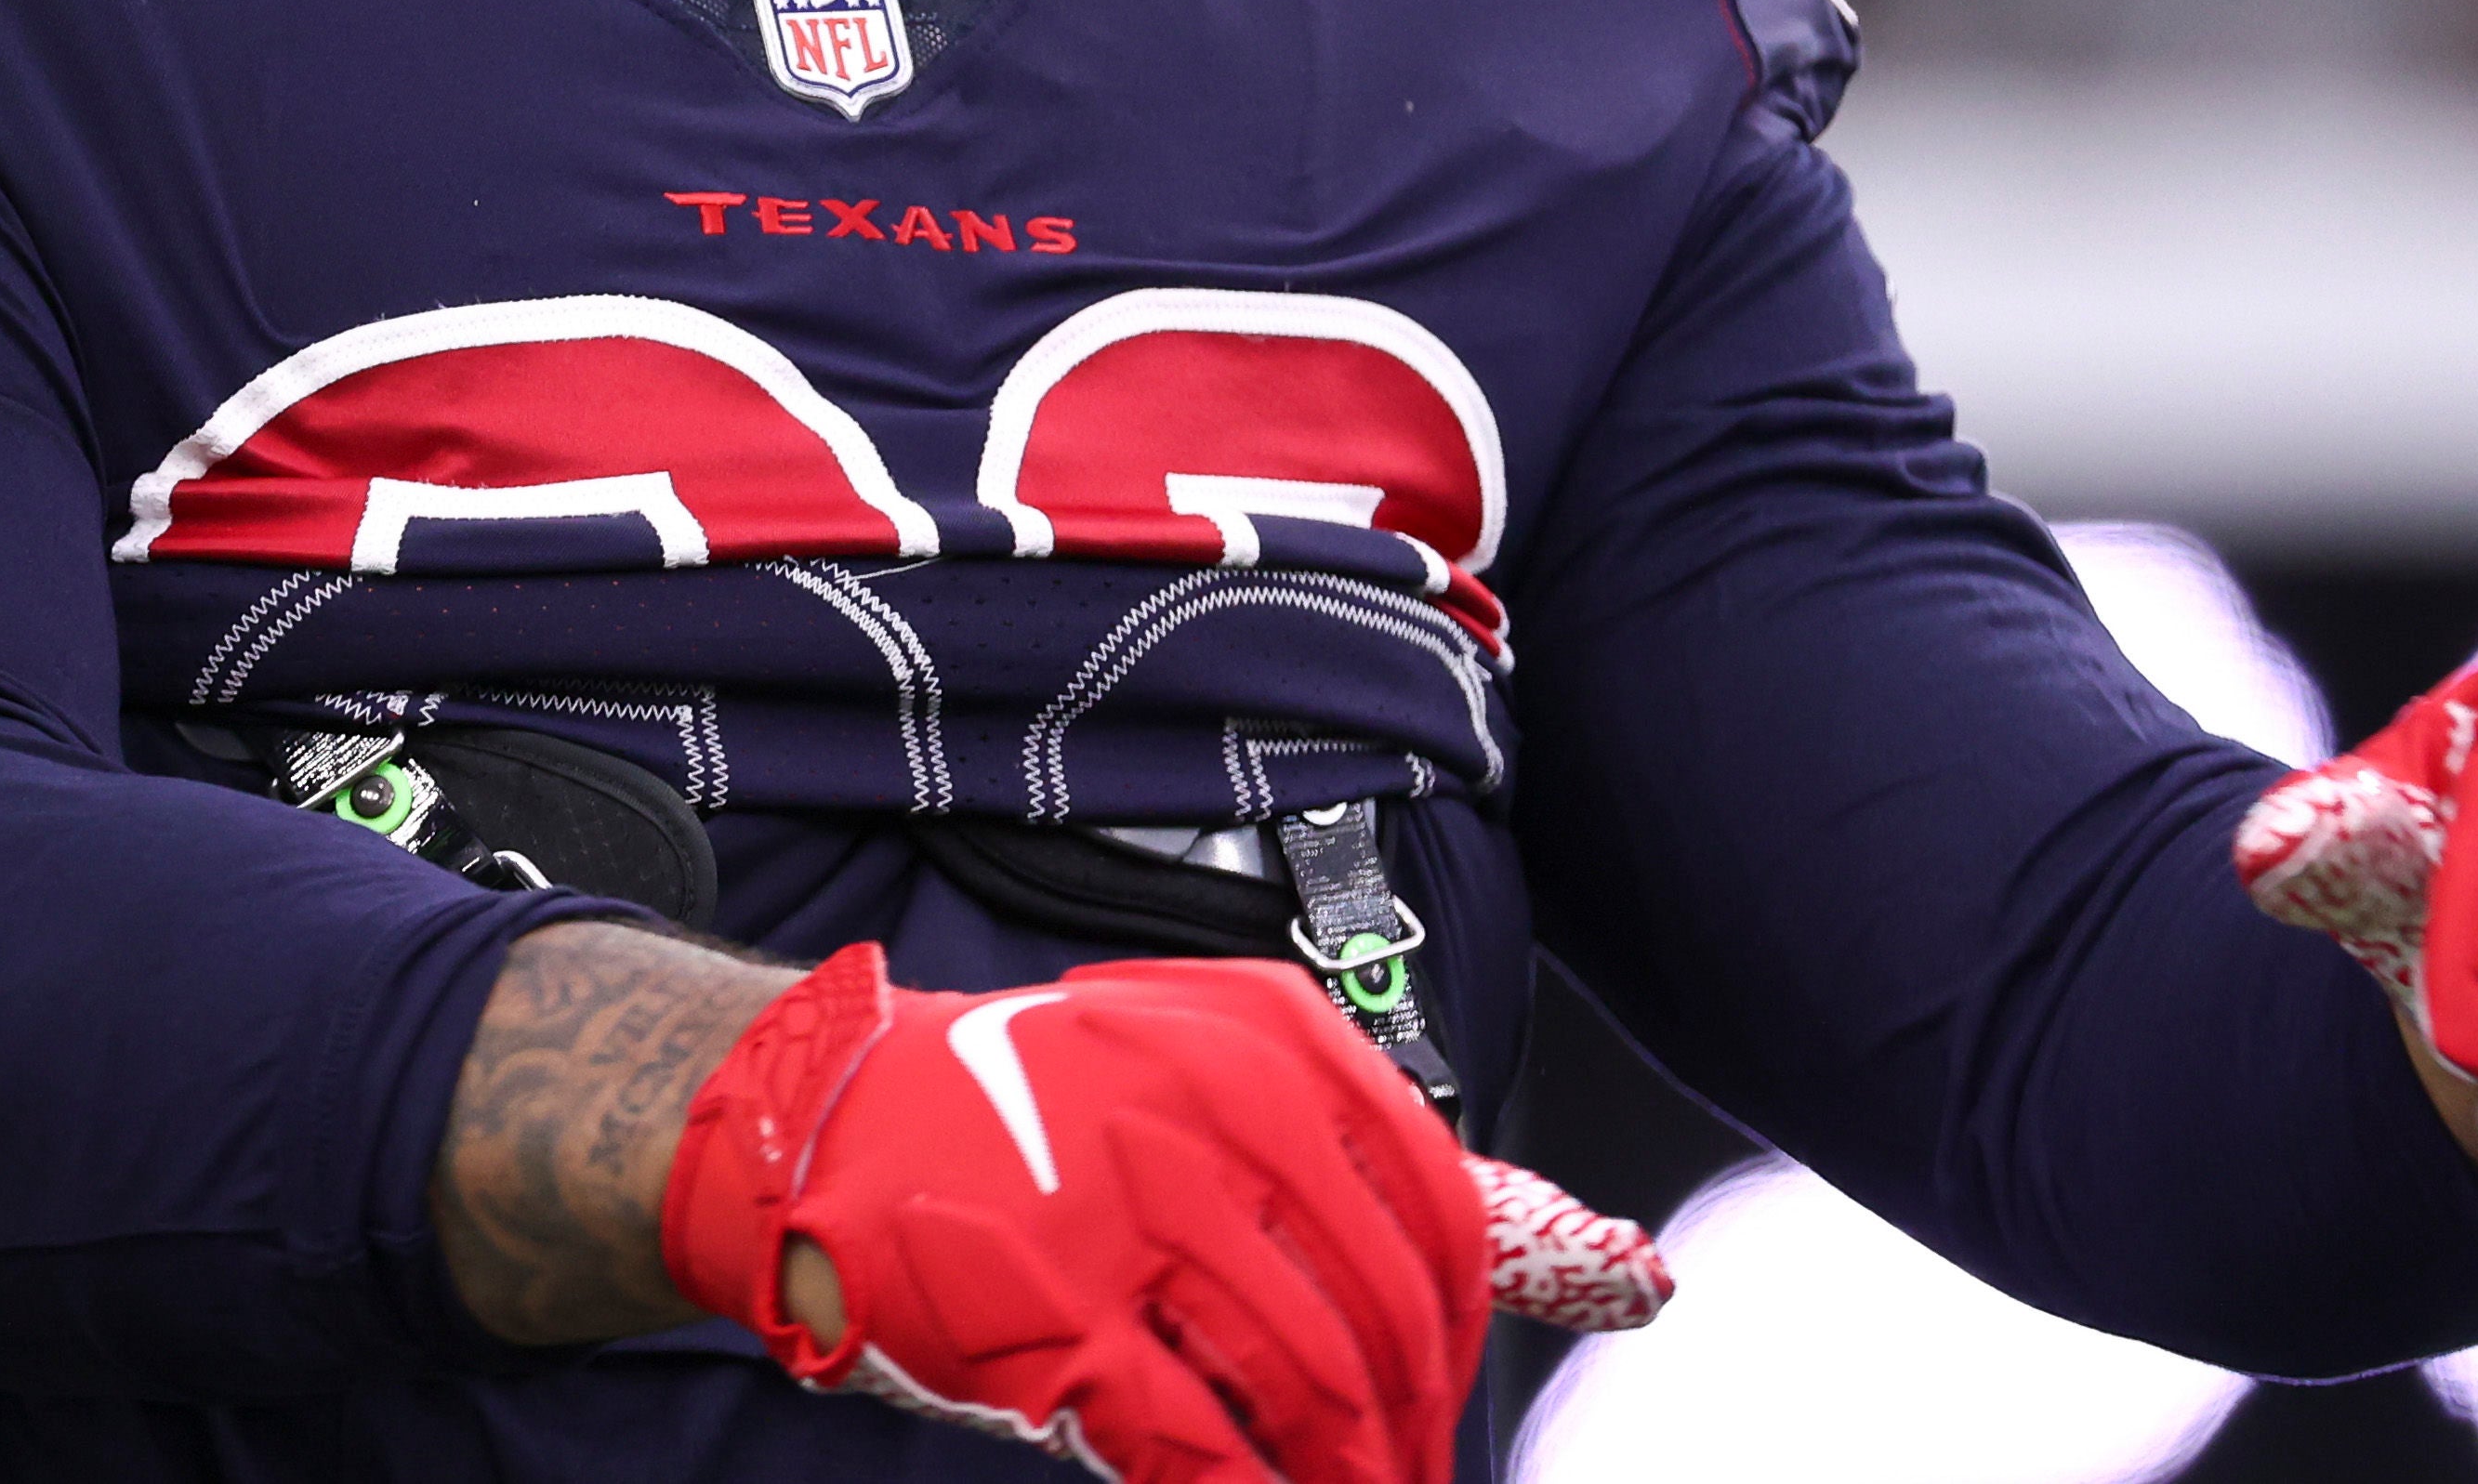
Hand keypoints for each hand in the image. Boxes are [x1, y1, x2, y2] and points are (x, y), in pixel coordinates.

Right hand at [666, 945, 1665, 1482]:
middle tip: (1401, 1481)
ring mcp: (1127, 1206)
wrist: (839, 1121)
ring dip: (1351, 1479)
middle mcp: (1208, 1104)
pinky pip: (1199, 1445)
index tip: (1436, 1399)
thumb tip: (1637, 1277)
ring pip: (1311, 1388)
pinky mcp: (1055, 1311)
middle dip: (1412, 1432)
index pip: (1442, 1211)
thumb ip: (1429, 1185)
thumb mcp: (1241, 1093)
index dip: (1463, 1336)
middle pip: (1386, 1317)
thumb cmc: (1059, 1117)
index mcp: (1270, 1038)